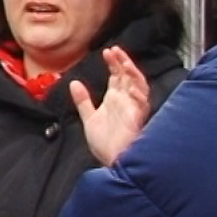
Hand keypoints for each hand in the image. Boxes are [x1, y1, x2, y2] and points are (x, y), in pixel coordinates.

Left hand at [70, 45, 151, 166]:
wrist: (114, 164)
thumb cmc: (106, 144)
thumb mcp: (89, 118)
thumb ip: (83, 101)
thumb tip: (74, 83)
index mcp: (115, 101)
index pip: (117, 77)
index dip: (114, 63)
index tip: (107, 52)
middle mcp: (126, 102)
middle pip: (128, 77)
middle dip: (123, 63)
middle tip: (114, 51)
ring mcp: (133, 109)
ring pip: (138, 85)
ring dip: (132, 72)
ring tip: (123, 60)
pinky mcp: (138, 119)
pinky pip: (142, 102)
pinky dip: (138, 92)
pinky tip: (131, 84)